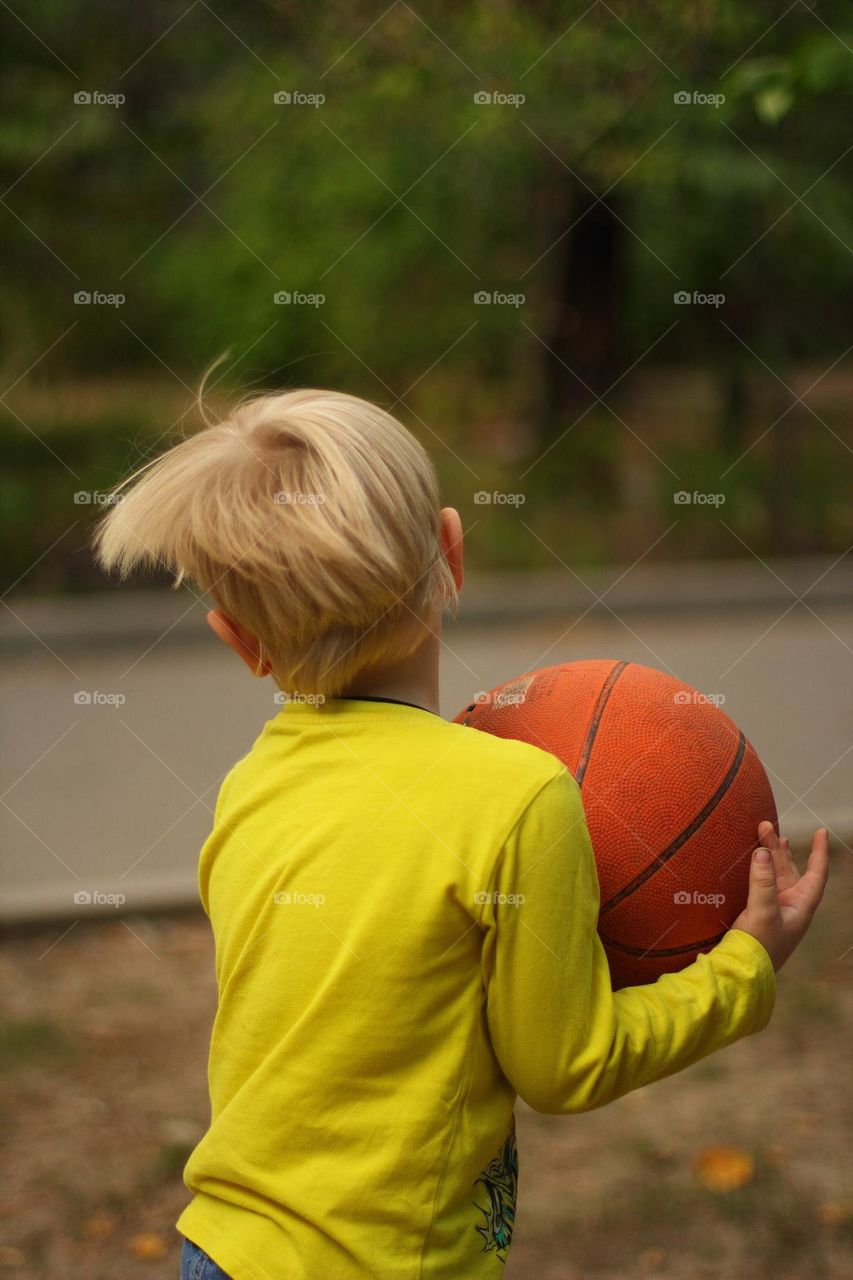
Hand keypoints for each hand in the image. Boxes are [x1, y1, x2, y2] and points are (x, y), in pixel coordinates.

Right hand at [732, 821, 829, 971]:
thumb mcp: (762, 912)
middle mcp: (790, 907)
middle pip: (790, 870)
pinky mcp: (758, 914)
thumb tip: (762, 852)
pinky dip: (758, 869)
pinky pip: (761, 884)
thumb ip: (762, 882)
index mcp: (800, 907)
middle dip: (780, 848)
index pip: (816, 874)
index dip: (819, 852)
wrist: (740, 973)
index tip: (821, 832)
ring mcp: (774, 910)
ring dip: (769, 856)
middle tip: (765, 826)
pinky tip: (752, 860)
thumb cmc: (758, 947)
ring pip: (775, 875)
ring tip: (764, 835)